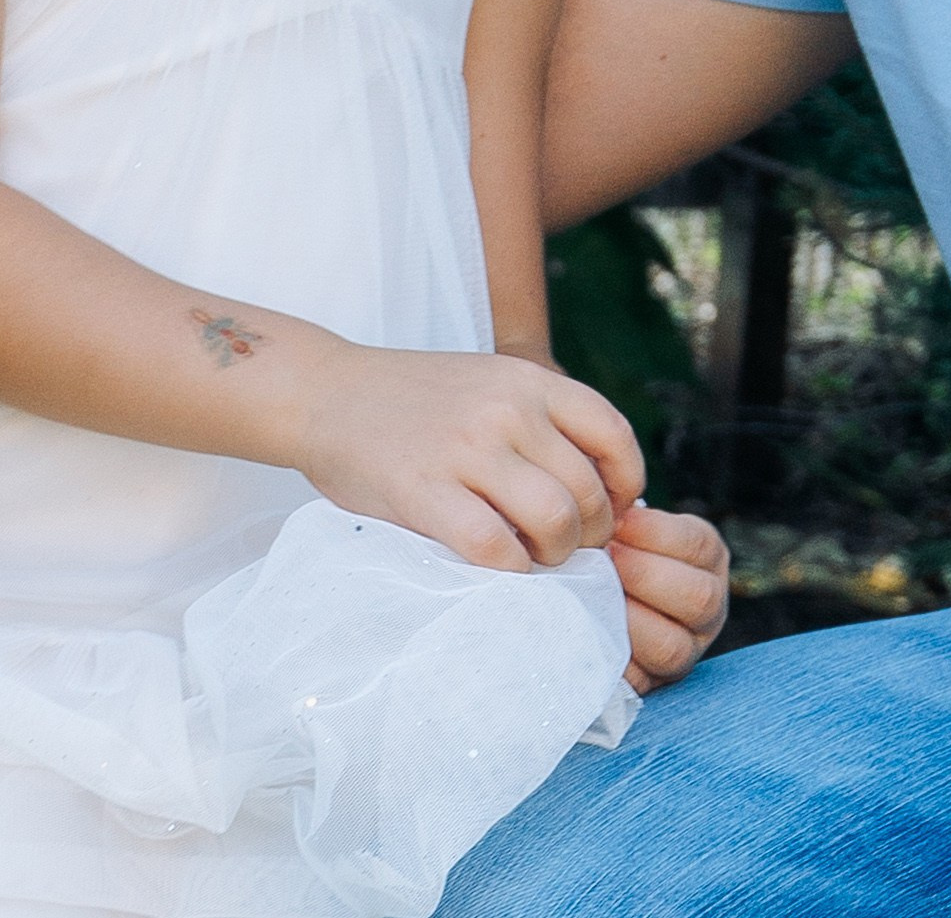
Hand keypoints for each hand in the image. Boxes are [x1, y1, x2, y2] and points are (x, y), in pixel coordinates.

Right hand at [294, 343, 644, 573]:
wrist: (325, 393)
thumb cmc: (413, 401)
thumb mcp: (488, 383)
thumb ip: (541, 421)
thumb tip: (606, 493)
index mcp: (526, 380)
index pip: (615, 436)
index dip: (624, 486)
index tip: (606, 510)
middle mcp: (506, 409)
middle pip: (590, 493)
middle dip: (589, 536)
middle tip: (562, 547)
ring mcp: (466, 449)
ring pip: (555, 522)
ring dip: (554, 556)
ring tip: (533, 557)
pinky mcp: (426, 491)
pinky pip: (496, 548)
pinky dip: (509, 570)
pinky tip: (496, 565)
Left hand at [608, 500, 729, 691]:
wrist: (589, 595)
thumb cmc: (607, 546)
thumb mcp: (625, 522)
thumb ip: (623, 513)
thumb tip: (609, 504)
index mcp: (707, 560)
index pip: (699, 545)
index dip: (656, 533)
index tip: (618, 523)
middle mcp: (707, 609)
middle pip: (699, 598)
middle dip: (646, 575)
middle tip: (607, 558)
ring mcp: (685, 652)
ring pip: (673, 647)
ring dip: (630, 618)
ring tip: (597, 594)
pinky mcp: (652, 684)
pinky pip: (640, 681)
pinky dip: (614, 657)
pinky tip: (590, 630)